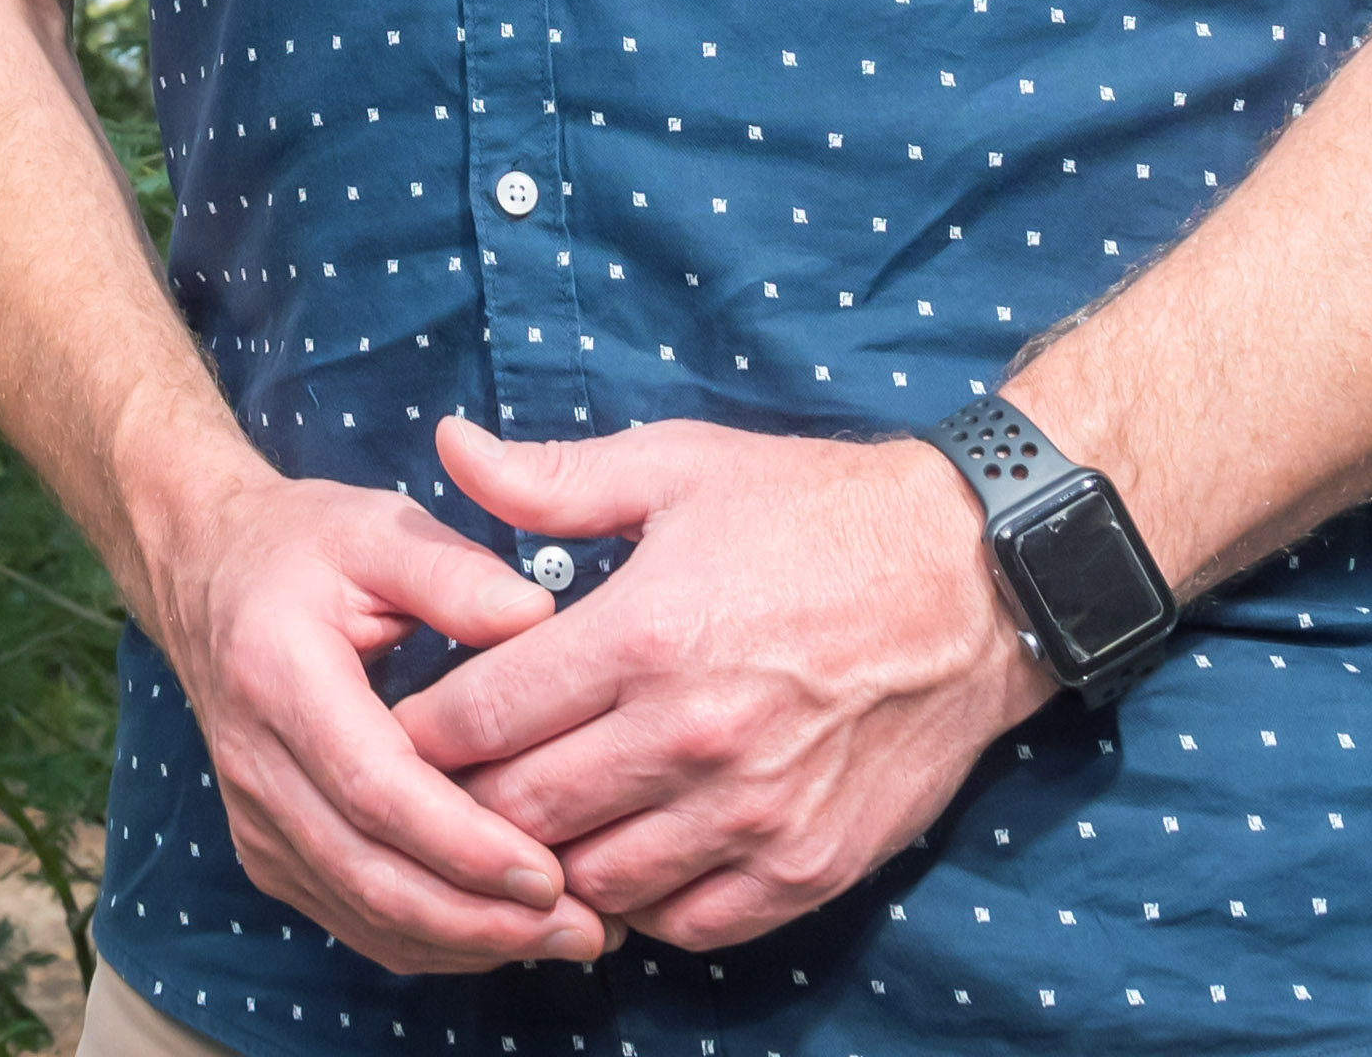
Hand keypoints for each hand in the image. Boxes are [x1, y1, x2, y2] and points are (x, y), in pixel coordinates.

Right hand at [131, 452, 620, 974]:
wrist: (206, 577)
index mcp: (277, 676)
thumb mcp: (375, 528)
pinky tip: (509, 934)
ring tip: (571, 938)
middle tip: (587, 929)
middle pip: (371, 875)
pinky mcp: (270, 852)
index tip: (551, 871)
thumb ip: (453, 573)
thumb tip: (538, 617)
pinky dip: (435, 942)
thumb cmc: (302, 548)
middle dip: (483, 919)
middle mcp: (255, 763)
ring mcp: (256, 818)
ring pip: (365, 914)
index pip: (372, 788)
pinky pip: (355, 919)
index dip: (462, 843)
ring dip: (471, 942)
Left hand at [393, 417, 1054, 953]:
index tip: (398, 729)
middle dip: (467, 807)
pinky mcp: (807, 866)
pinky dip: (642, 903)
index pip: (484, 719)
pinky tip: (625, 856)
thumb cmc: (815, 514)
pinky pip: (689, 924)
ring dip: (550, 864)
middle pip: (524, 815)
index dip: (422, 735)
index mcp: (645, 636)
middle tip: (446, 790)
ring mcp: (754, 815)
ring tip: (531, 828)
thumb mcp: (678, 466)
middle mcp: (692, 739)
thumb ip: (552, 478)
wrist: (973, 582)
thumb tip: (450, 447)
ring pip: (597, 882)